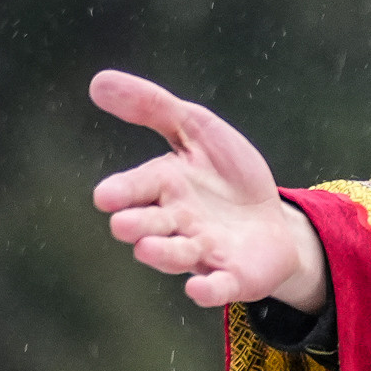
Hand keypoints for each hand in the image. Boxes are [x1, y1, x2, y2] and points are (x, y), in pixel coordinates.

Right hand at [89, 69, 328, 311]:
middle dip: (138, 225)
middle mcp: (177, 222)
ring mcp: (203, 251)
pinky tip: (200, 289)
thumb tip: (97, 80)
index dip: (123, 191)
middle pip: (149, 226)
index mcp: (165, 186)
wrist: (272, 220)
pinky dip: (208, 290)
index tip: (107, 195)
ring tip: (151, 247)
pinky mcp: (232, 277)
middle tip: (126, 225)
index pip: (137, 187)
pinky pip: (217, 287)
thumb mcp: (198, 131)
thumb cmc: (227, 176)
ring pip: (176, 256)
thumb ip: (154, 107)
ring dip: (165, 254)